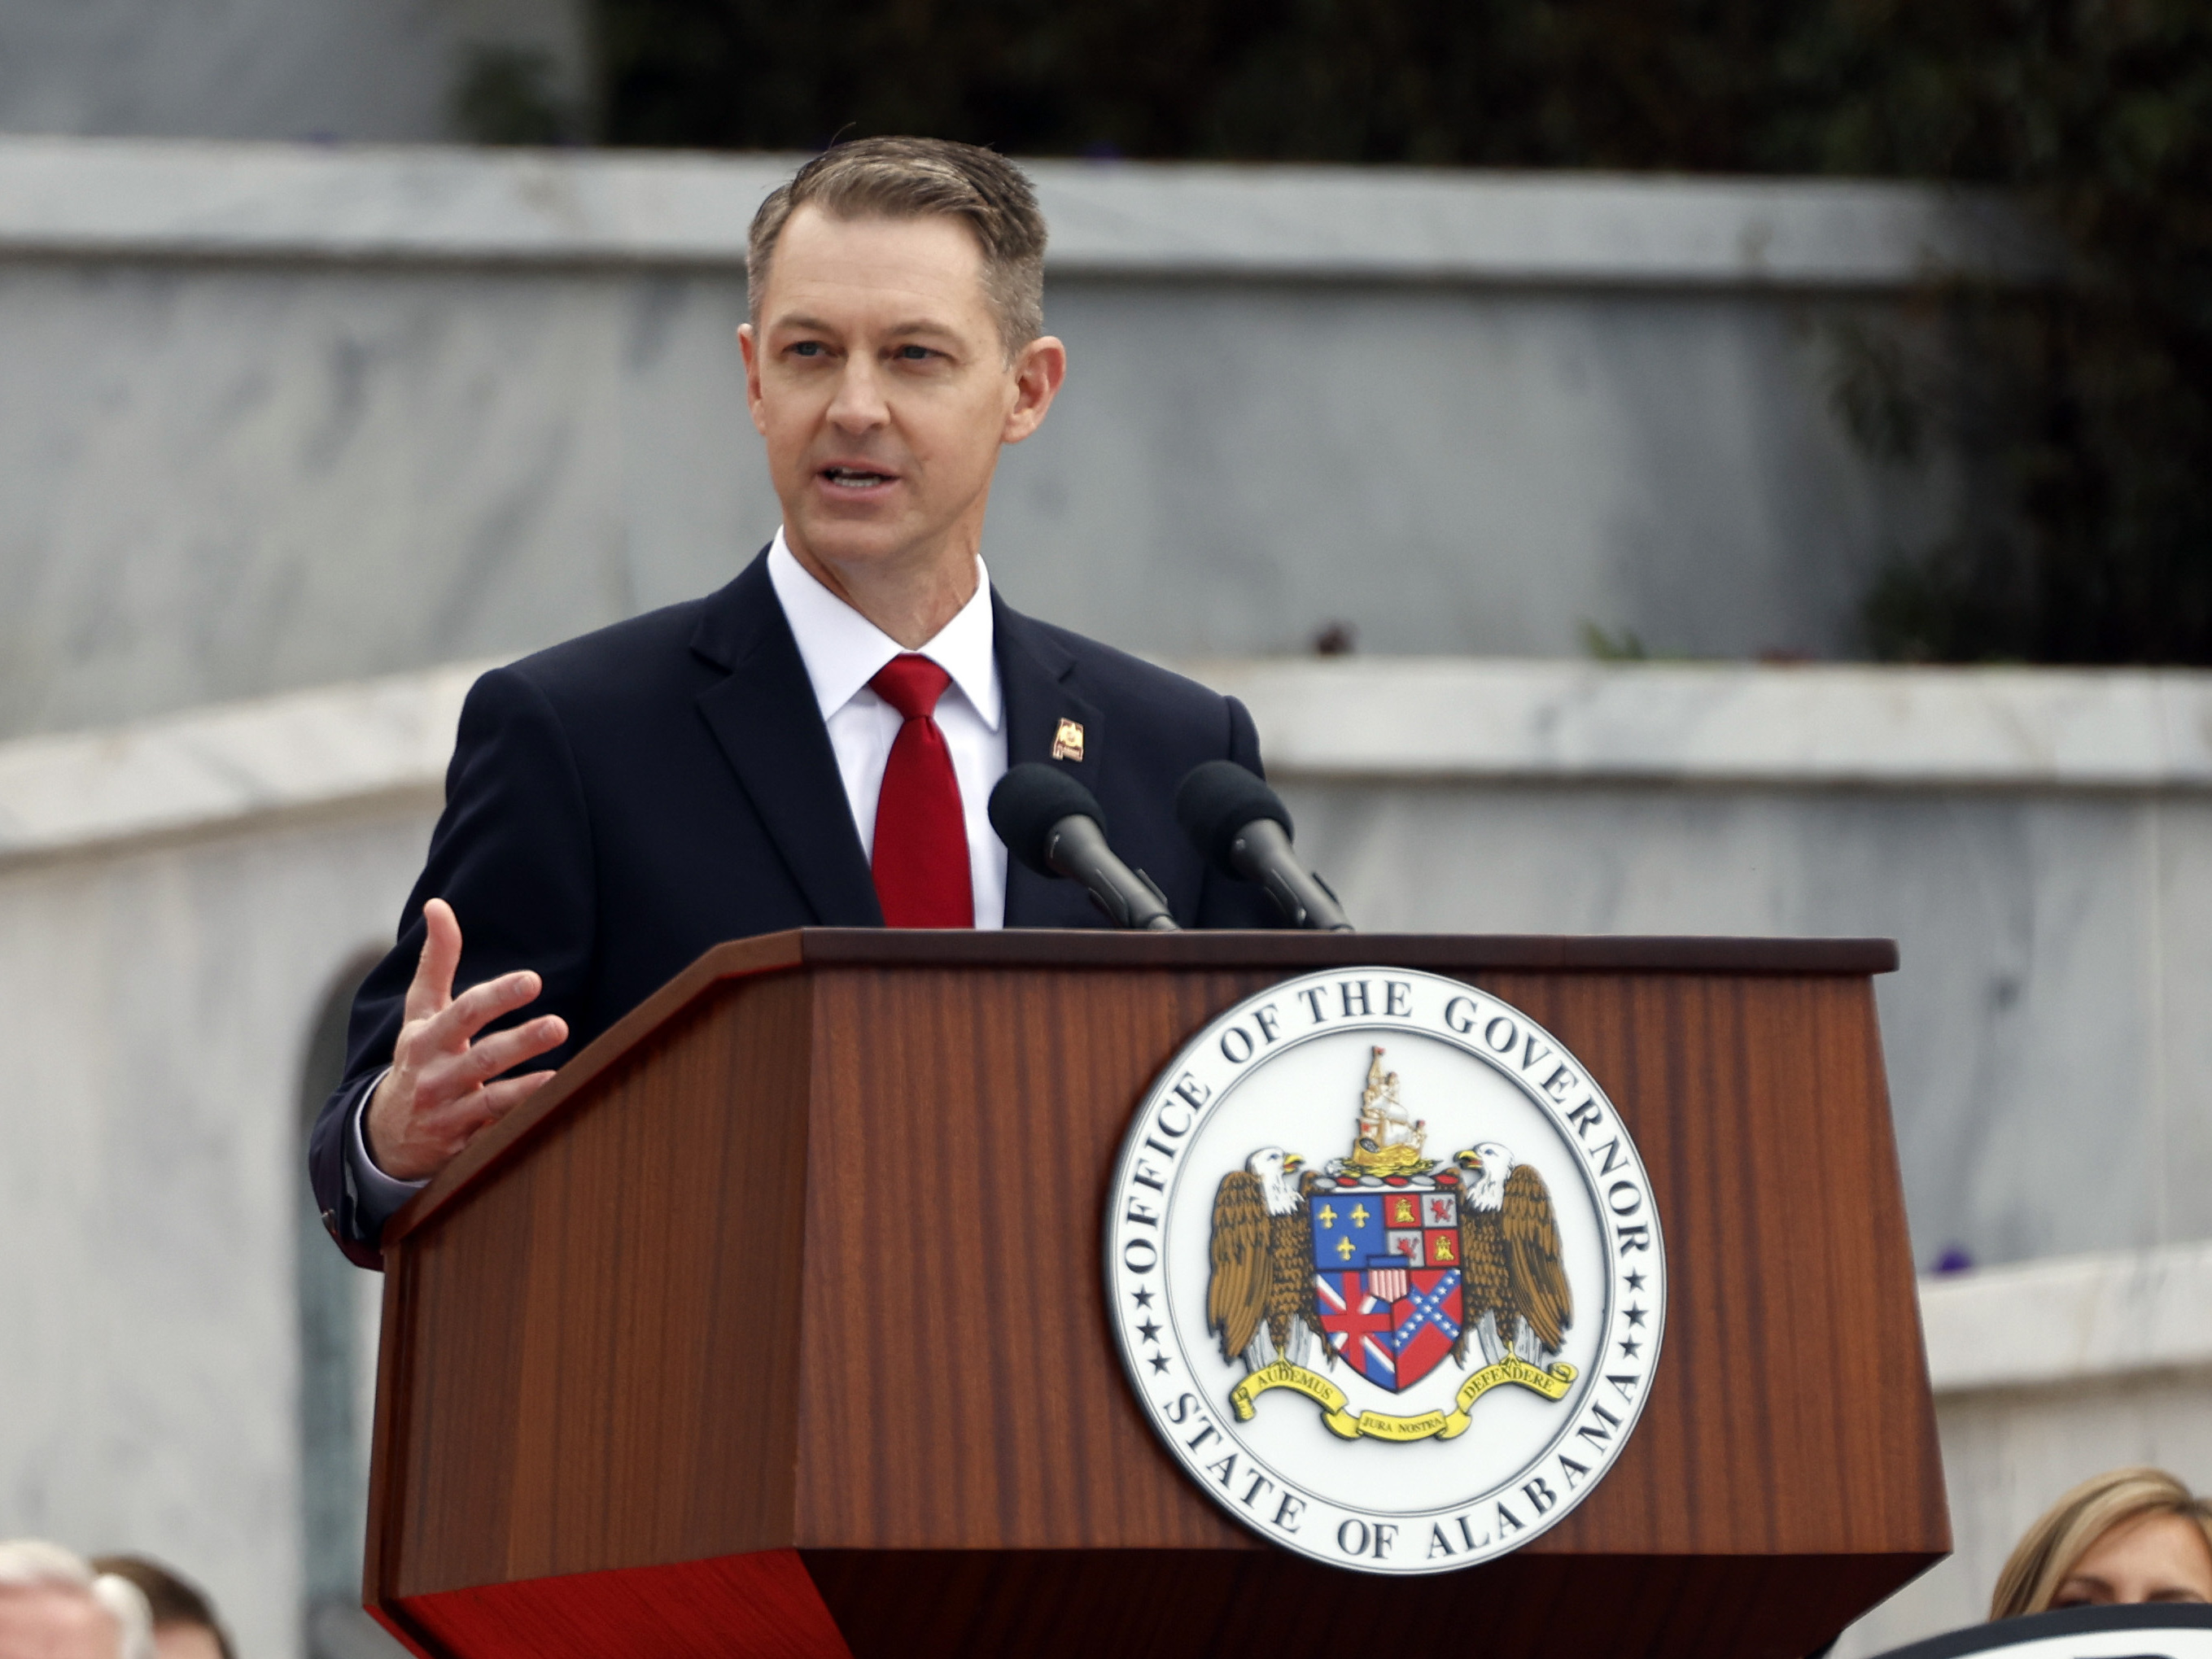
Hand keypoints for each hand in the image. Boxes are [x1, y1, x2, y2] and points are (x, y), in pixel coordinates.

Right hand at [363, 897, 568, 1181]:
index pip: (464, 1013)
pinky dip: (520, 1124)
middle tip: (559, 1025)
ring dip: (526, 1088)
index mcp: (427, 1039)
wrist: (384, 1136)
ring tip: (560, 1075)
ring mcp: (449, 1114)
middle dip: (521, 1041)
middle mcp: (437, 1076)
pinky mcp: (463, 1147)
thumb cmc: (416, 1059)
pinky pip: (496, 1134)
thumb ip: (436, 961)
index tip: (531, 981)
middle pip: (483, 1057)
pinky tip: (552, 1109)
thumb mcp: (418, 1012)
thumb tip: (438, 905)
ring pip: (491, 1101)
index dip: (497, 996)